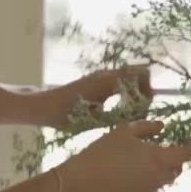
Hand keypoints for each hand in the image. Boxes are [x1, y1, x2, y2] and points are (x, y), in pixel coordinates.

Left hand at [33, 66, 152, 130]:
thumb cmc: (65, 115)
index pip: (140, 75)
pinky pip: (119, 81)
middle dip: (145, 90)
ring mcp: (100, 76)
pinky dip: (126, 91)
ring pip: (129, 76)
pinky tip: (119, 107)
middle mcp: (106, 75)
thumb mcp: (93, 119)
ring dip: (135, 90)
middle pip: (138, 72)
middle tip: (141, 109)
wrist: (42, 106)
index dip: (148, 90)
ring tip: (132, 110)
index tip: (144, 108)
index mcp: (108, 82)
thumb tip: (136, 116)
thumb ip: (117, 115)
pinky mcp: (95, 81)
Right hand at [62, 120, 190, 191]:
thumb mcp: (125, 131)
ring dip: (158, 171)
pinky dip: (145, 182)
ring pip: (161, 181)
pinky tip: (131, 175)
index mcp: (159, 159)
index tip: (186, 140)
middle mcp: (159, 178)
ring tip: (143, 162)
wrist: (83, 180)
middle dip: (173, 160)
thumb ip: (147, 127)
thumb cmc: (105, 151)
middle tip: (162, 149)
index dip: (189, 146)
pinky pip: (148, 190)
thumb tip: (162, 127)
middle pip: (175, 170)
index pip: (185, 155)